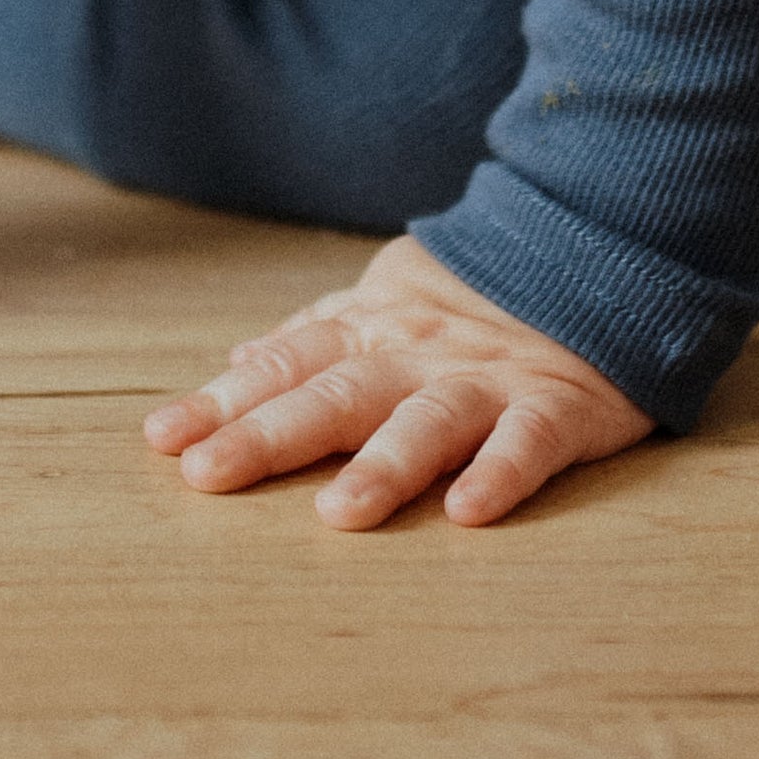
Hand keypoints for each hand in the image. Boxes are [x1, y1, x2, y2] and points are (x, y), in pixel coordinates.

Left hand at [143, 233, 651, 531]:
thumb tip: (235, 364)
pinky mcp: (560, 405)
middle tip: (207, 476)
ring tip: (338, 514)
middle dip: (268, 436)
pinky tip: (469, 512)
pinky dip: (501, 474)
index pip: (285, 369)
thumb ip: (314, 335)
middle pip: (335, 396)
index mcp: (373, 332)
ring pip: (427, 421)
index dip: (224, 404)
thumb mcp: (386, 300)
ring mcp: (488, 381)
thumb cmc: (478, 297)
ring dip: (383, 466)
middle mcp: (418, 356)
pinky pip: (529, 442)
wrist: (595, 245)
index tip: (163, 442)